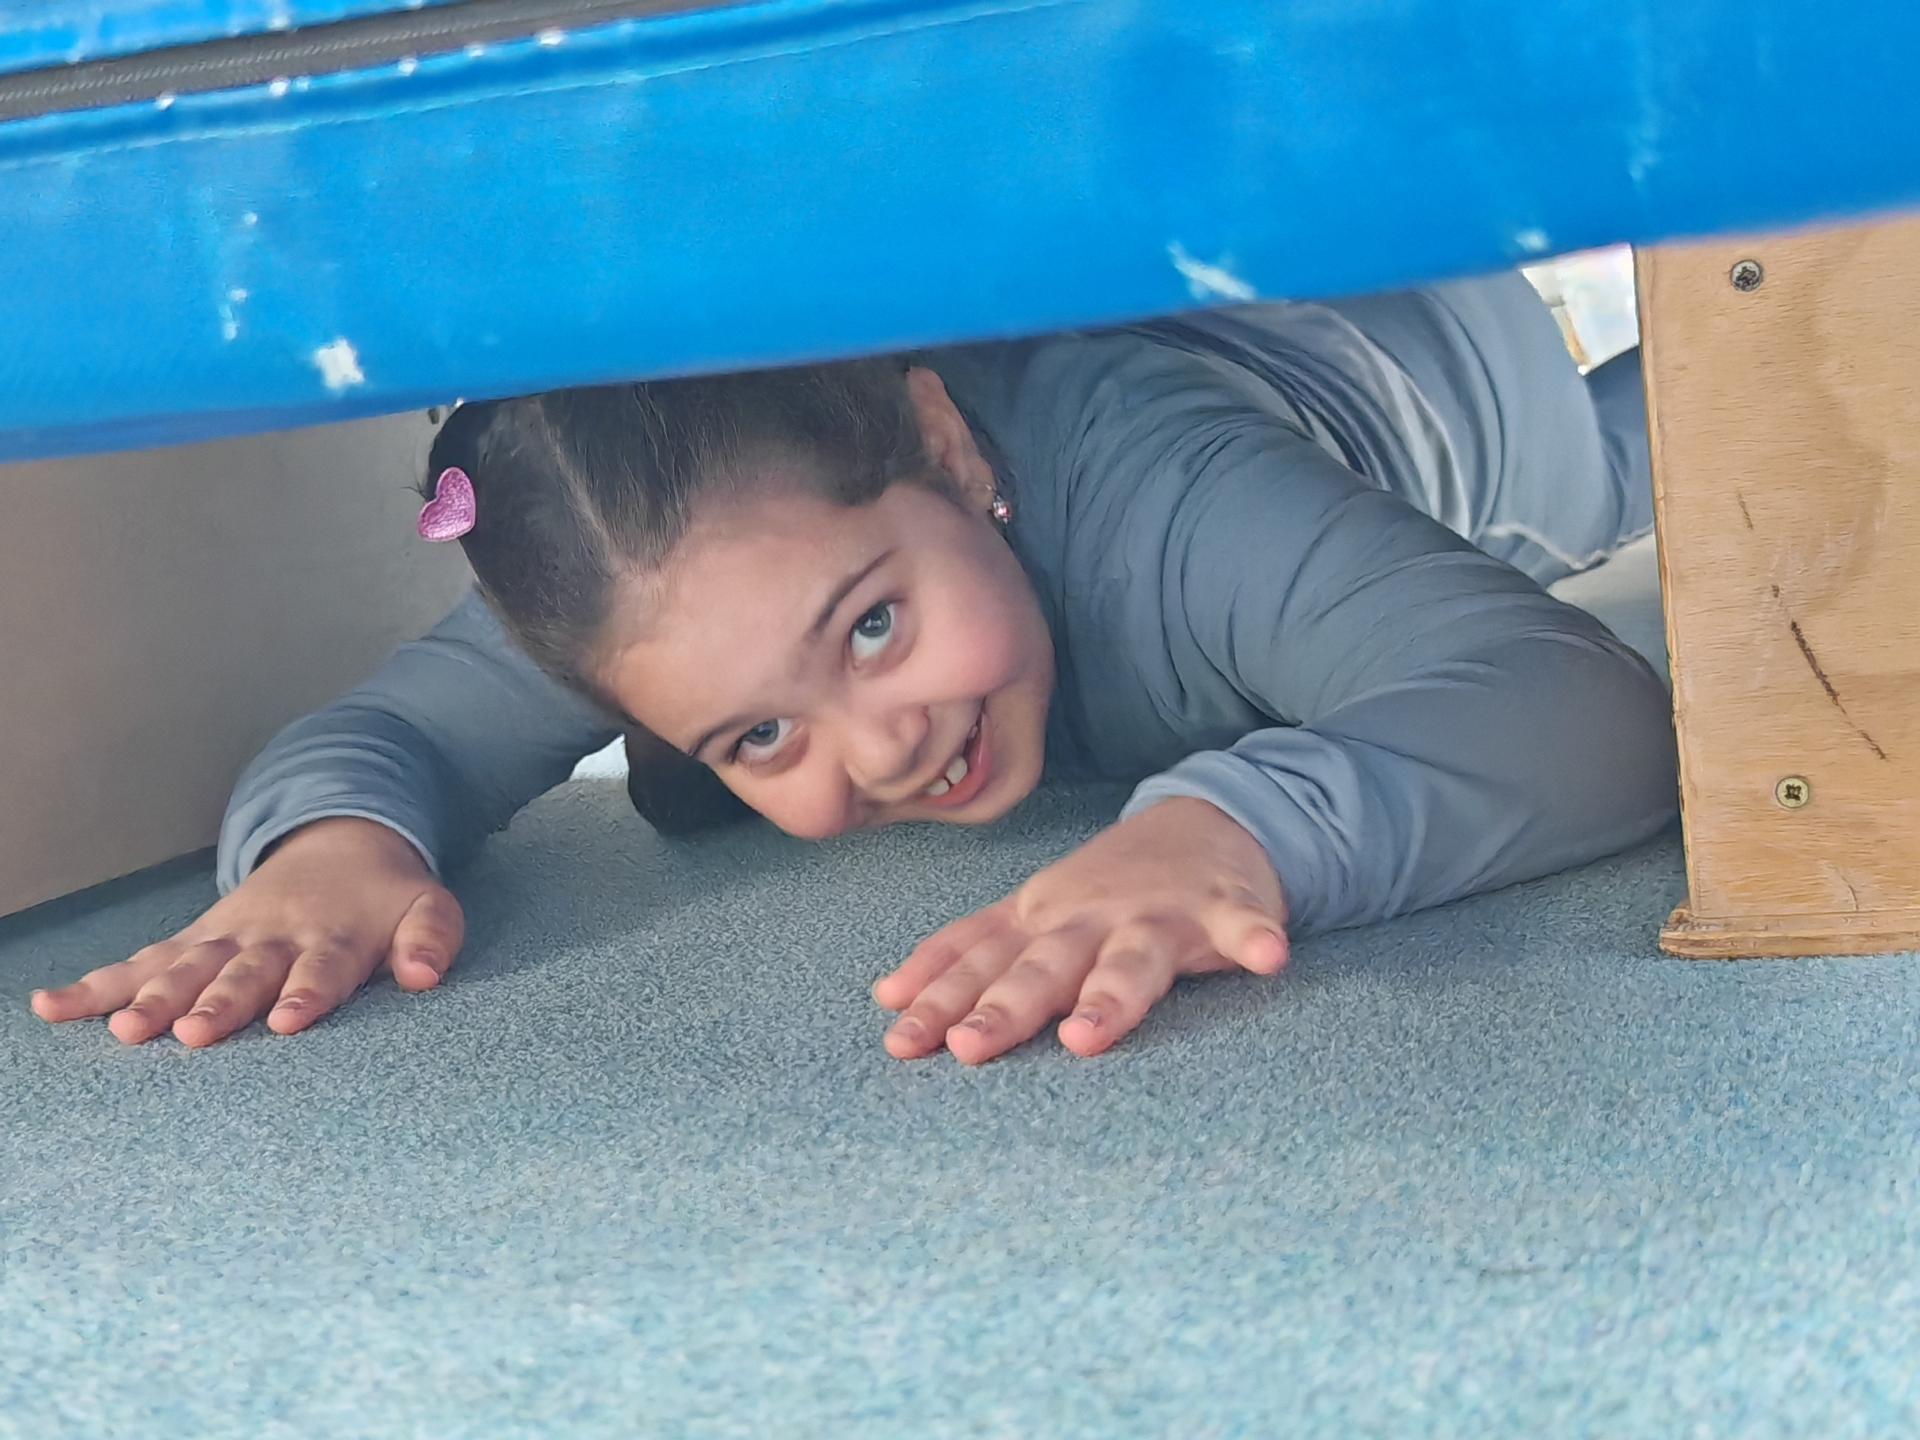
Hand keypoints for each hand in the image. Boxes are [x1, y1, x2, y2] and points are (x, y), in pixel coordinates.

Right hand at [28, 817, 463, 1047]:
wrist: (342, 843)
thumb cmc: (386, 898)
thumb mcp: (429, 907)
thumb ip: (432, 938)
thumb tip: (425, 976)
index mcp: (334, 936)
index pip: (321, 969)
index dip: (305, 993)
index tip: (286, 1023)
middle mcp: (274, 937)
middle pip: (244, 973)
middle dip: (218, 1001)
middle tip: (193, 1033)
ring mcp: (228, 937)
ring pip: (187, 967)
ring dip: (155, 996)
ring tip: (124, 1029)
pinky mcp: (195, 939)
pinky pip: (143, 960)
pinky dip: (98, 983)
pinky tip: (52, 1006)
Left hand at [871, 797, 1287, 1063]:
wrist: (1208, 818)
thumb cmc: (1109, 885)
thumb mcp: (1032, 913)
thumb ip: (969, 953)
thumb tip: (886, 998)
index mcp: (1041, 920)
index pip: (982, 962)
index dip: (940, 998)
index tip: (901, 1041)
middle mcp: (1089, 915)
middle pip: (1043, 966)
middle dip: (1005, 1006)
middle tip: (971, 1047)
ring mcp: (1156, 911)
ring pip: (1130, 958)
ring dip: (1109, 995)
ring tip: (1087, 1035)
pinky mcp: (1224, 906)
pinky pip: (1242, 925)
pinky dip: (1253, 938)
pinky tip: (1266, 958)